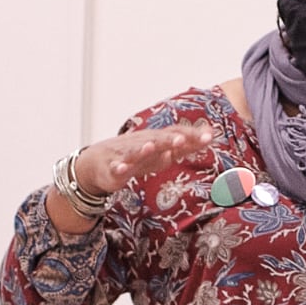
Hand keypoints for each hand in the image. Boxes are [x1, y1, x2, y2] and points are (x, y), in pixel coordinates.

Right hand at [46, 121, 223, 229]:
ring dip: (146, 149)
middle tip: (184, 139)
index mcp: (154, 140)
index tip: (210, 137)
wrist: (96, 164)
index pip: (175, 134)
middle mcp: (141, 143)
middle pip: (158, 140)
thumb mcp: (160, 153)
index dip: (191, 136)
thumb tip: (209, 135)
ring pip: (136, 151)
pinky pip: (116, 168)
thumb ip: (184, 146)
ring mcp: (125, 155)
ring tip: (156, 147)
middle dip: (171, 139)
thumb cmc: (133, 157)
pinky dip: (120, 167)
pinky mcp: (111, 169)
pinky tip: (124, 168)